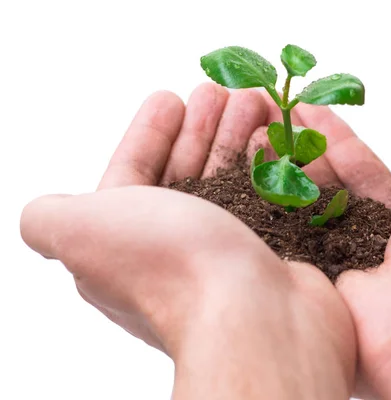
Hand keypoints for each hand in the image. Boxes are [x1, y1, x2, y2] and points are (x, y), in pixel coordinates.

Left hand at [21, 83, 359, 397]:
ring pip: (228, 182)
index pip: (132, 176)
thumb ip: (49, 217)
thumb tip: (47, 213)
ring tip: (255, 104)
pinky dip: (268, 165)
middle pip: (184, 174)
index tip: (171, 98)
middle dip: (200, 129)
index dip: (147, 135)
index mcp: (124, 246)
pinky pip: (264, 198)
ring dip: (236, 138)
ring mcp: (225, 256)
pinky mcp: (268, 254)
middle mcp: (173, 254)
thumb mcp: (79, 230)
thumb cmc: (168, 266)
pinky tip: (275, 138)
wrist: (255, 318)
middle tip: (219, 93)